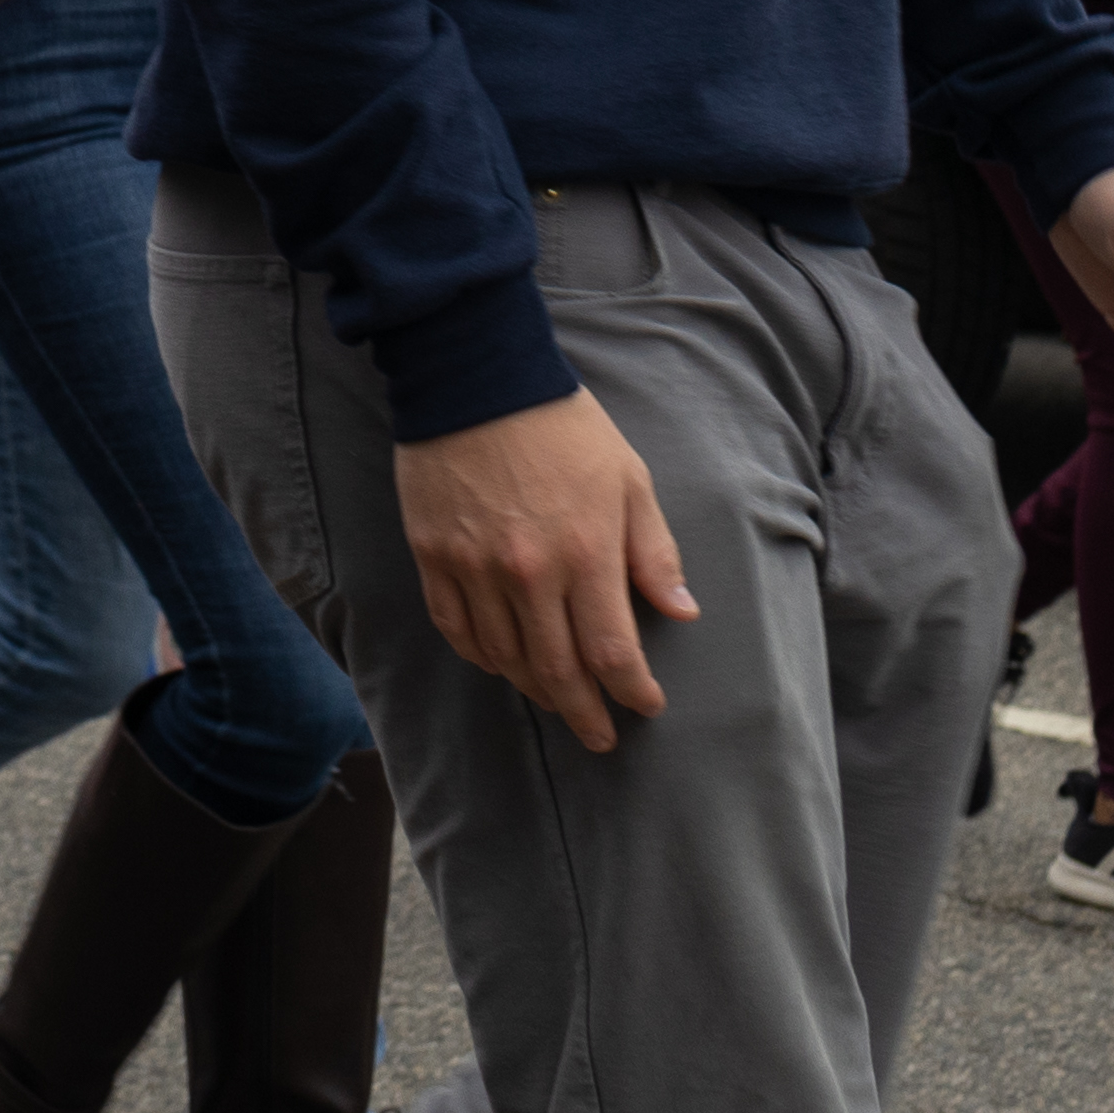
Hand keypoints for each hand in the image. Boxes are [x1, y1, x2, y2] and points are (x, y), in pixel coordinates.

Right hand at [392, 387, 692, 748]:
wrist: (474, 376)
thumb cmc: (562, 427)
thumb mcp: (629, 480)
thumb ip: (654, 552)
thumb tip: (681, 612)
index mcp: (586, 553)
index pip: (612, 653)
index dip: (632, 691)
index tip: (645, 704)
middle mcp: (529, 572)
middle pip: (558, 671)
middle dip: (585, 712)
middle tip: (600, 736)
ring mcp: (474, 567)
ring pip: (506, 657)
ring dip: (534, 690)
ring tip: (555, 701)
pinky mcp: (432, 554)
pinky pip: (455, 628)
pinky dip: (480, 655)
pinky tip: (499, 663)